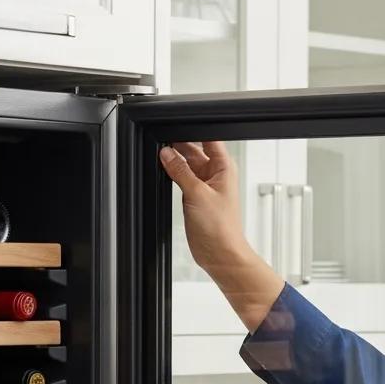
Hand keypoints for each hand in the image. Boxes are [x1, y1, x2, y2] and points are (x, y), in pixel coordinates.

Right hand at [159, 141, 251, 274]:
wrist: (220, 254)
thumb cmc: (221, 228)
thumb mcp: (197, 194)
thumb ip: (180, 171)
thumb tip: (167, 154)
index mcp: (223, 167)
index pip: (209, 138)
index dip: (193, 131)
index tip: (175, 128)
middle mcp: (215, 174)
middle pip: (194, 149)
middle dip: (179, 145)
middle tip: (162, 143)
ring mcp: (204, 186)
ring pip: (187, 164)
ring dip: (175, 161)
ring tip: (161, 157)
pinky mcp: (195, 197)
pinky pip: (182, 179)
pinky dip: (173, 175)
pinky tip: (164, 171)